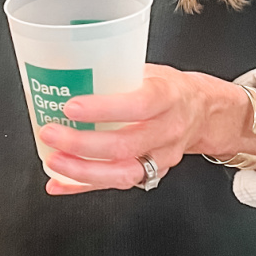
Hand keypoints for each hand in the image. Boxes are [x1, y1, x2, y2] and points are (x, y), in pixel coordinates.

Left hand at [37, 64, 255, 194]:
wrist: (204, 113)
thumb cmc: (169, 89)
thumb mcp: (150, 71)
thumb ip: (117, 74)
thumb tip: (67, 70)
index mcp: (167, 96)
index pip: (138, 104)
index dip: (104, 109)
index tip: (71, 107)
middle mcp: (167, 130)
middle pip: (125, 145)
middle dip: (82, 144)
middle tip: (51, 133)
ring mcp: (161, 157)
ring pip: (122, 173)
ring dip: (82, 171)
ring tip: (54, 161)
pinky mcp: (153, 174)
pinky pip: (116, 185)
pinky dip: (84, 186)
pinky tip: (60, 182)